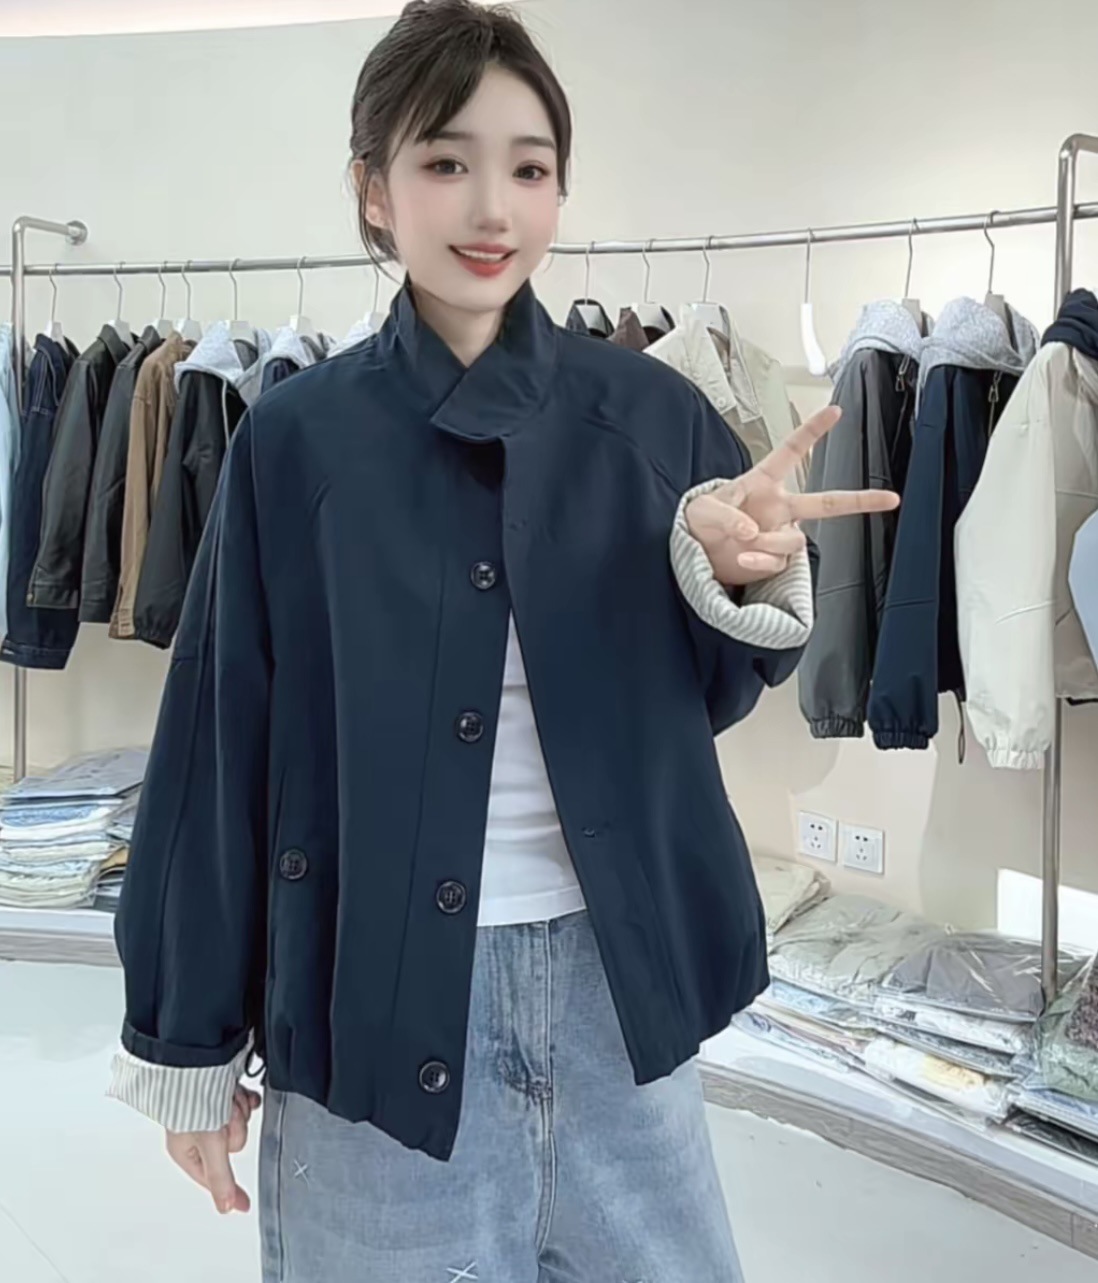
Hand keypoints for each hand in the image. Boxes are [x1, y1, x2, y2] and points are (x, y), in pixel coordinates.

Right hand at [165, 1086, 261, 1214]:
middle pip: (233, 1144)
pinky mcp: (221, 1093)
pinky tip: (237, 1091)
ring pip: (240, 1122)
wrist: (195, 1059)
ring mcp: (210, 1112)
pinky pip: (242, 1102)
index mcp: (186, 1151)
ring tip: (226, 1098)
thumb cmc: (190, 1100)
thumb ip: (220, 1178)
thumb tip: (225, 1208)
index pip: (213, 1179)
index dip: (229, 1190)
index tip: (244, 1205)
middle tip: (225, 1117)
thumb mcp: (210, 1144)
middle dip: (234, 1128)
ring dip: (237, 1108)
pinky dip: (242, 1096)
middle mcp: (197, 1133)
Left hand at [685, 406, 900, 586]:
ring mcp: (778, 534)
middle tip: (890, 499)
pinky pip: (778, 563)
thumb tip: (753, 531)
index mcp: (763, 483)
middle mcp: (778, 508)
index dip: (813, 430)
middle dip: (861, 501)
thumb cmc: (697, 521)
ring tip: (742, 546)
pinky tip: (743, 561)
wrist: (693, 554)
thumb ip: (727, 514)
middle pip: (827, 502)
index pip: (792, 451)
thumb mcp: (703, 510)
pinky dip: (760, 564)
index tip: (835, 410)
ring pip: (794, 541)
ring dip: (768, 545)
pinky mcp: (772, 560)